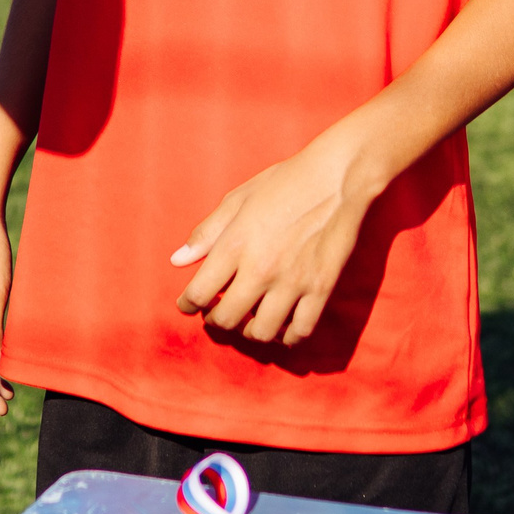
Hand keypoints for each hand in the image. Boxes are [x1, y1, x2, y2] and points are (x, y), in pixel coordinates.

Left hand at [171, 145, 375, 345]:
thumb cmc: (284, 182)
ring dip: (249, 331)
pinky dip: (287, 336)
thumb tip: (177, 260)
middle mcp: (261, 269)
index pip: (199, 293)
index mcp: (235, 245)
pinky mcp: (321, 288)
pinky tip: (281, 326)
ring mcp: (293, 282)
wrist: (337, 177)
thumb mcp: (237, 199)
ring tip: (248, 319)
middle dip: (215, 319)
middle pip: (227, 318)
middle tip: (217, 312)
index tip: (188, 304)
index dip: (187, 304)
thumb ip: (206, 232)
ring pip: (262, 332)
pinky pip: (300, 331)